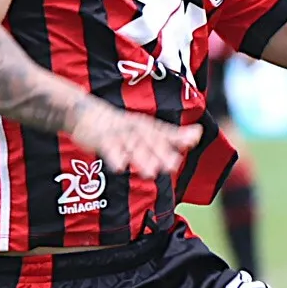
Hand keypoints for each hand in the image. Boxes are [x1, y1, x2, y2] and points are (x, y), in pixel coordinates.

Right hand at [72, 98, 200, 178]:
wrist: (87, 113)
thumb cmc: (124, 126)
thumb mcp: (149, 128)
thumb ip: (173, 135)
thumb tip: (198, 134)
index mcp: (148, 127)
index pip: (166, 132)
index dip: (180, 136)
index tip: (195, 139)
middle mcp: (136, 129)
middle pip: (150, 142)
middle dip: (161, 153)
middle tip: (173, 166)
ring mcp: (119, 134)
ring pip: (132, 147)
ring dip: (141, 159)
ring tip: (150, 173)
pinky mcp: (102, 140)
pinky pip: (109, 149)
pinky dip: (114, 157)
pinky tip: (120, 168)